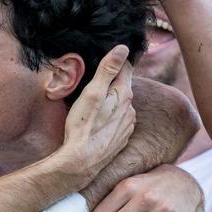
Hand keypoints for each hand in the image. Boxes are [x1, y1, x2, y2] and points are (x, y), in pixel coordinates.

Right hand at [59, 45, 135, 186]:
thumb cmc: (82, 127)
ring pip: (121, 105)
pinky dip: (110, 117)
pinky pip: (118, 121)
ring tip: (93, 104)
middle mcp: (130, 109)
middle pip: (123, 87)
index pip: (125, 68)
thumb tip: (123, 48)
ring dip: (111, 101)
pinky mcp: (121, 138)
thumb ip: (108, 70)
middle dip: (112, 82)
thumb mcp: (91, 93)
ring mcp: (127, 125)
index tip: (104, 59)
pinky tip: (97, 122)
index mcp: (124, 95)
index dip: (115, 61)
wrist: (81, 162)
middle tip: (94, 81)